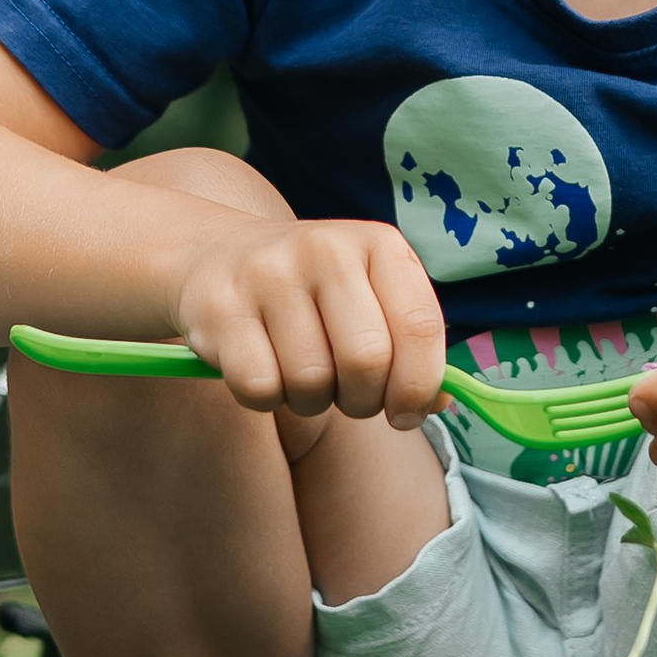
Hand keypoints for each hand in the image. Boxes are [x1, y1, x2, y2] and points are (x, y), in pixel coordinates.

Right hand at [174, 216, 447, 427]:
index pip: (420, 326)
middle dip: (363, 400)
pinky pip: (260, 388)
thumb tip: (440, 403)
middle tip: (348, 396)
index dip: (419, 386)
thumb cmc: (313, 295)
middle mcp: (325, 248)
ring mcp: (268, 273)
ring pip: (311, 381)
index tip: (406, 413)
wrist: (216, 257)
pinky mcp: (221, 307)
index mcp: (378, 244)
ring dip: (311, 401)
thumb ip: (411, 346)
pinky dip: (266, 399)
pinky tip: (263, 370)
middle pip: (367, 361)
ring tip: (302, 377)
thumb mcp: (370, 299)